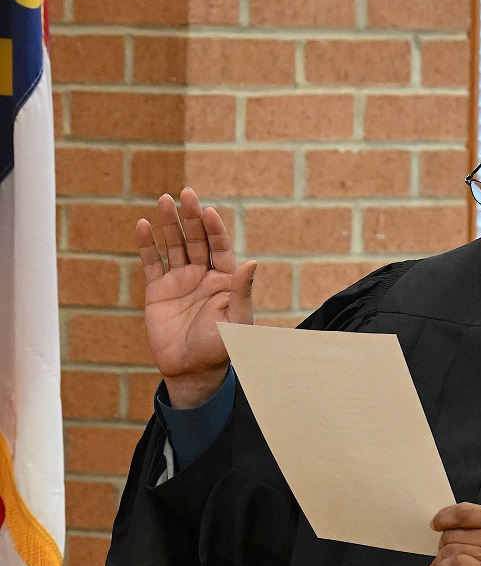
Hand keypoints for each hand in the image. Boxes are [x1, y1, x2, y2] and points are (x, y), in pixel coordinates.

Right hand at [136, 188, 255, 407]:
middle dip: (191, 218)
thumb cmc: (220, 349)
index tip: (209, 213)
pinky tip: (143, 225)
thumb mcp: (236, 322)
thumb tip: (252, 263)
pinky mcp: (158, 290)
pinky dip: (147, 245)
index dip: (215, 230)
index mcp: (225, 280)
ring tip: (164, 200)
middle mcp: (202, 275)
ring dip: (169, 223)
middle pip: (196, 239)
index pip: (219, 247)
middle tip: (186, 194)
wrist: (192, 371)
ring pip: (173, 245)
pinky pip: (151, 262)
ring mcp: (179, 280)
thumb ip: (242, 293)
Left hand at [429, 503, 480, 565]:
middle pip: (452, 534)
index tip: (435, 524)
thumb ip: (476, 521)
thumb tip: (438, 524)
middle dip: (443, 544)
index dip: (445, 516)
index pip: (465, 512)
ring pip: (449, 550)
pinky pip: (456, 564)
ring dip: (441, 559)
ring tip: (445, 565)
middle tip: (447, 553)